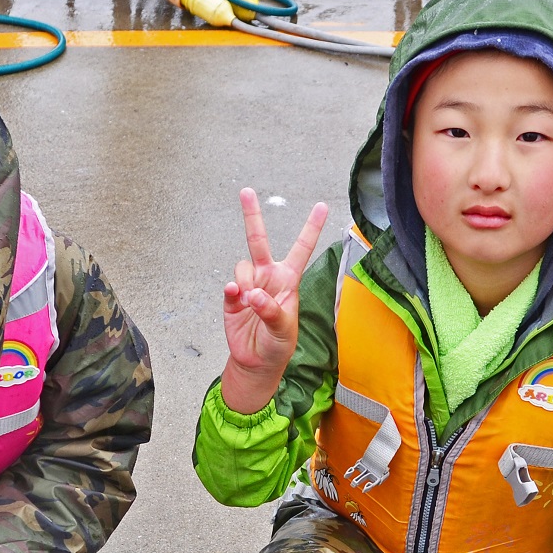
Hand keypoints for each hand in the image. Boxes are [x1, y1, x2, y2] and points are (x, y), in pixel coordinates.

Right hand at [219, 189, 328, 414]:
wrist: (255, 362)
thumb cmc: (278, 345)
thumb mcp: (283, 330)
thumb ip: (270, 310)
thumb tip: (252, 293)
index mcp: (288, 280)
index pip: (302, 249)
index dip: (310, 228)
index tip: (321, 206)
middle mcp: (268, 277)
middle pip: (259, 241)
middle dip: (251, 216)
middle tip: (245, 191)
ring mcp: (249, 286)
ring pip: (242, 267)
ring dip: (245, 282)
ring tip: (252, 304)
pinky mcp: (233, 297)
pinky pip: (231, 285)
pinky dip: (233, 290)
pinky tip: (237, 298)